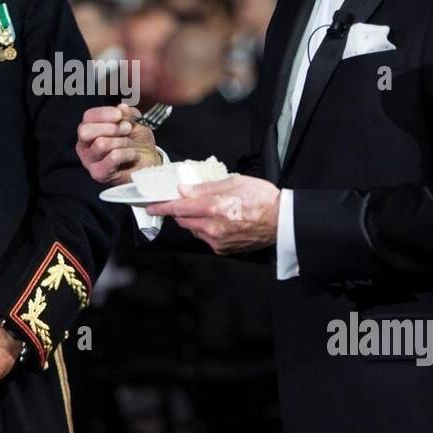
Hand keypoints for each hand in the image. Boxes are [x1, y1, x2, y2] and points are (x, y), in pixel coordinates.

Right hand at [76, 103, 161, 185]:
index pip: (88, 117)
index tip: (120, 115)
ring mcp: (90, 162)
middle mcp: (84, 146)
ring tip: (131, 145)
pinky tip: (133, 156)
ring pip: (101, 144)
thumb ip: (127, 115)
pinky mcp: (99, 174)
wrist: (148, 164)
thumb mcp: (134, 123)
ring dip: (123, 142)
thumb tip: (122, 107)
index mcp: (89, 129)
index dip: (104, 114)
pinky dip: (128, 154)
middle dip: (110, 128)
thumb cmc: (136, 143)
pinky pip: (113, 157)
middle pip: (86, 132)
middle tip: (127, 129)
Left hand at [144, 174, 281, 254]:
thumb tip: (184, 190)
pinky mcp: (223, 249)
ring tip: (209, 210)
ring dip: (194, 220)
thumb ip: (205, 187)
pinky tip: (219, 221)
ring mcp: (217, 241)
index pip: (178, 208)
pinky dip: (206, 229)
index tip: (150, 206)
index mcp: (214, 207)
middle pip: (183, 221)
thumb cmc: (262, 198)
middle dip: (180, 212)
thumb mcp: (234, 182)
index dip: (162, 207)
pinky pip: (205, 238)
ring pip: (194, 230)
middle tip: (185, 202)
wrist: (282, 220)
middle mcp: (212, 227)